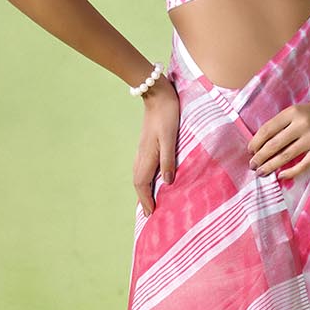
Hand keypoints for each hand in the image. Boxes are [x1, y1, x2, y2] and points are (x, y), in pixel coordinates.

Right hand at [133, 74, 179, 214]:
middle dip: (143, 199)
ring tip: (150, 202)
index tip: (151, 214)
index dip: (146, 200)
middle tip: (149, 214)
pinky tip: (152, 180)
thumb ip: (169, 160)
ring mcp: (143, 150)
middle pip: (139, 183)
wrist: (157, 94)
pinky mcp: (146, 145)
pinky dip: (146, 180)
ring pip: (139, 176)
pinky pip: (143, 168)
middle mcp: (142, 156)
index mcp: (147, 157)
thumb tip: (167, 182)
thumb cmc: (167, 115)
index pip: (142, 184)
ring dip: (143, 190)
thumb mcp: (170, 138)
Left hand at [248, 95, 309, 182]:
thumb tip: (260, 146)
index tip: (250, 151)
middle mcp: (302, 124)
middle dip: (260, 157)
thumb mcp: (296, 112)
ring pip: (286, 156)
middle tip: (252, 165)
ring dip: (270, 166)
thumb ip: (281, 125)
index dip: (256, 142)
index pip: (267, 129)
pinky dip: (291, 172)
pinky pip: (304, 165)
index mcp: (292, 112)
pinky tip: (281, 176)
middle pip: (274, 144)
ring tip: (261, 172)